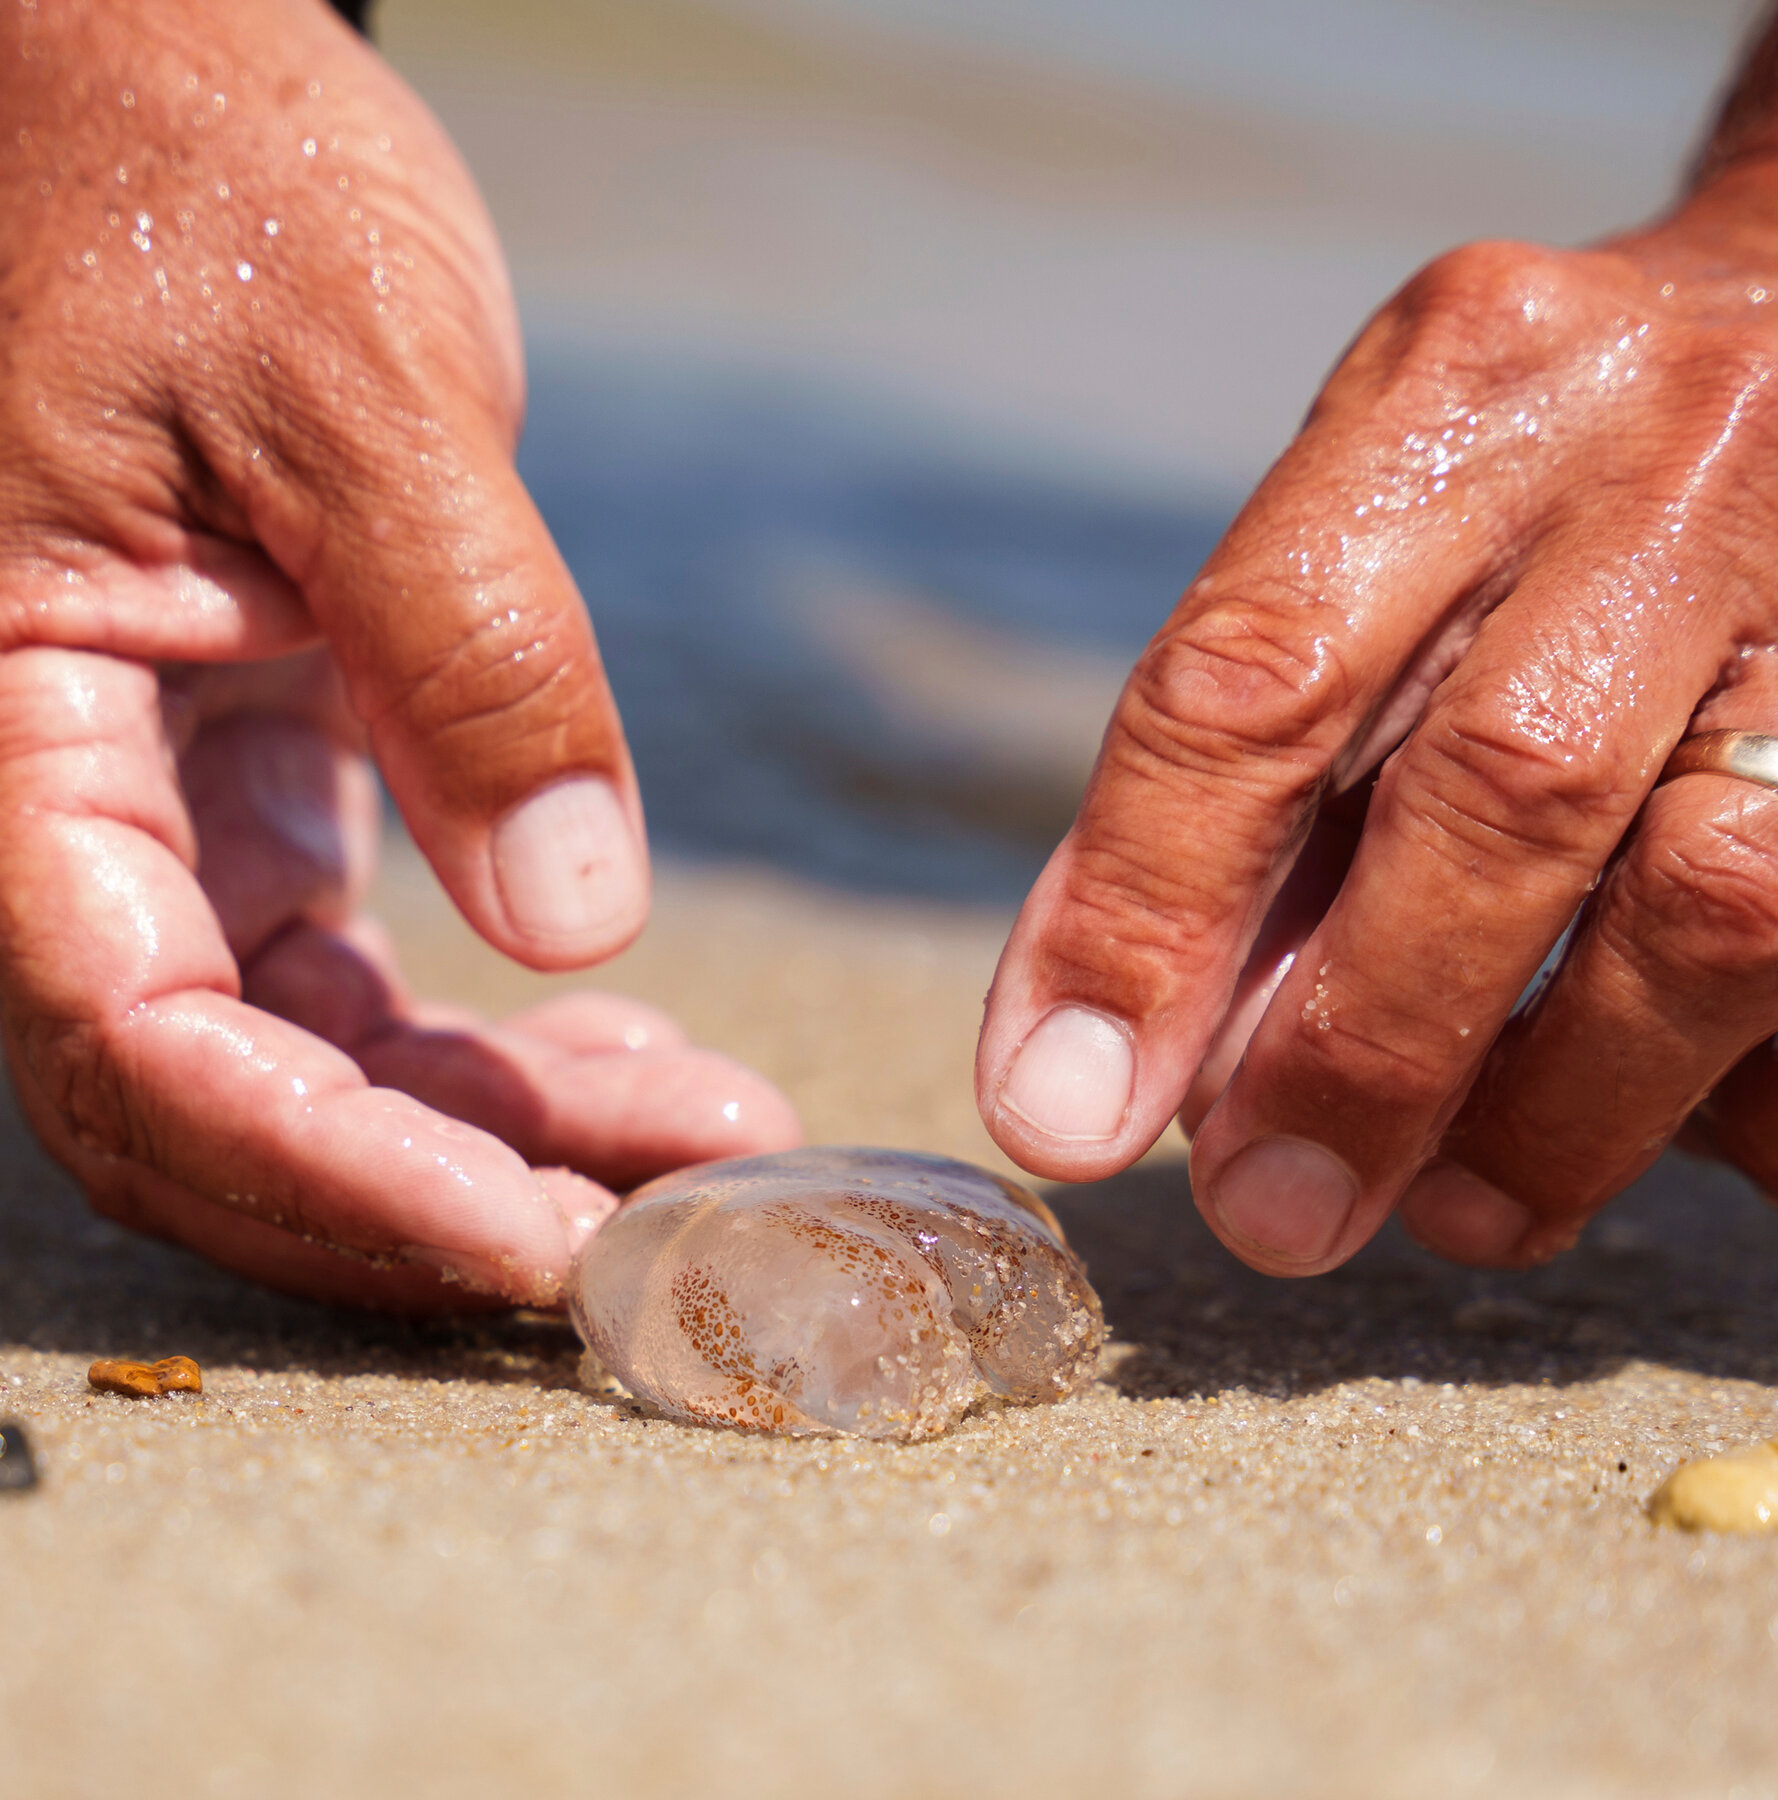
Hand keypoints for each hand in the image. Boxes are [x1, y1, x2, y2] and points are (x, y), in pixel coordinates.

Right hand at [0, 0, 799, 1309]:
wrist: (166, 84)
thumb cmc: (206, 184)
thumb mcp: (359, 394)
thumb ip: (466, 659)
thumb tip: (575, 925)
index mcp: (6, 728)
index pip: (138, 1038)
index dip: (334, 1172)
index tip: (538, 1235)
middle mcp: (53, 802)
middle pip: (220, 1099)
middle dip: (435, 1186)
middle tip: (661, 1222)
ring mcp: (152, 808)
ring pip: (302, 1057)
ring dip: (494, 1129)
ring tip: (703, 1142)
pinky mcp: (250, 783)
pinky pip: (351, 973)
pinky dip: (492, 1036)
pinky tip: (635, 1056)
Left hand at [977, 6, 1777, 1274]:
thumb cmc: (1525, 483)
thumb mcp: (1359, 549)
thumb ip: (1241, 786)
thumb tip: (1128, 1063)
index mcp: (1454, 391)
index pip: (1256, 679)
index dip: (1142, 917)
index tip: (1063, 1117)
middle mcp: (1669, 460)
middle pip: (1508, 792)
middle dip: (1368, 1048)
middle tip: (1269, 1216)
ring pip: (1729, 903)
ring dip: (1560, 1112)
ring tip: (1457, 1207)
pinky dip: (1738, 1100)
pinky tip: (1652, 1116)